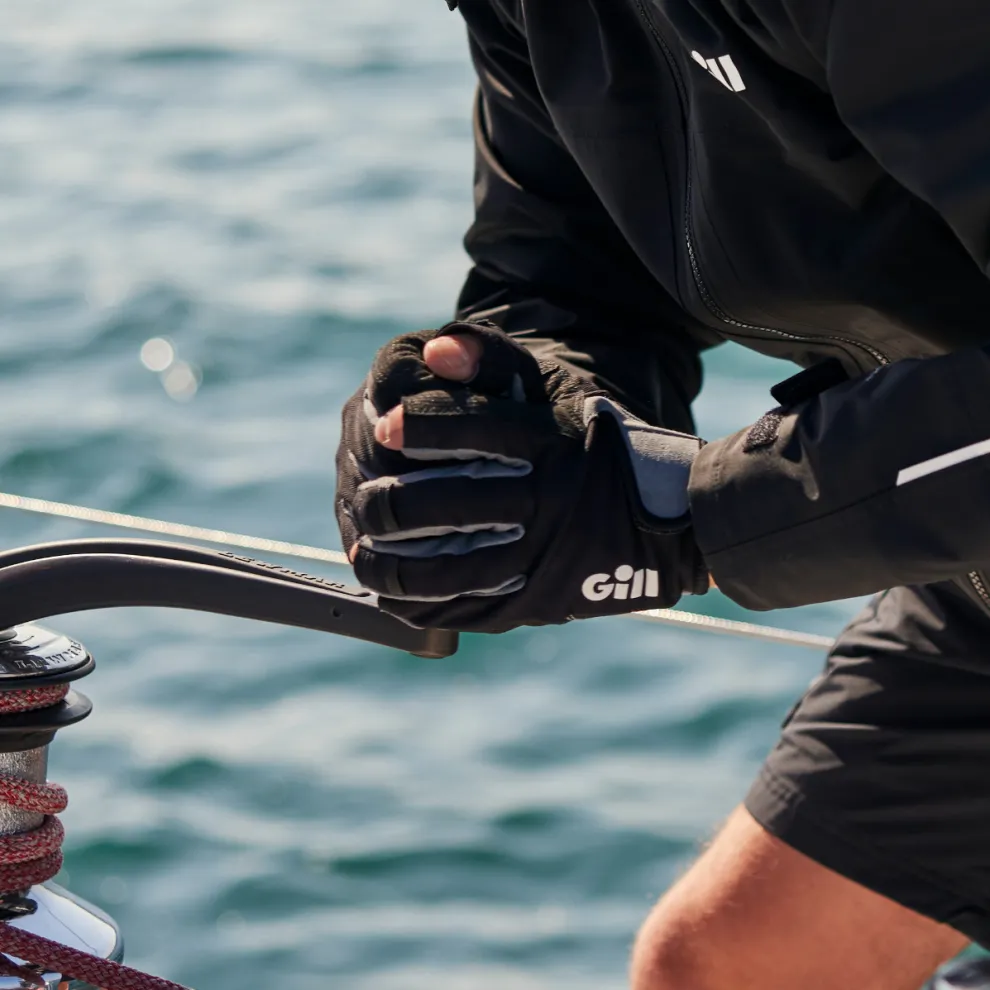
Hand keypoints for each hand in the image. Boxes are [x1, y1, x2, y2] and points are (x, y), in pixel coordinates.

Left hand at [335, 321, 708, 631]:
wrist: (667, 524)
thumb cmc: (596, 446)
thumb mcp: (558, 392)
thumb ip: (493, 359)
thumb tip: (434, 349)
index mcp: (548, 444)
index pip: (463, 428)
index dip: (415, 424)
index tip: (384, 423)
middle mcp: (540, 503)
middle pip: (435, 505)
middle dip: (385, 498)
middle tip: (368, 492)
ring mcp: (534, 560)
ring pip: (432, 568)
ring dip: (384, 553)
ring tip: (365, 539)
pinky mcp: (529, 602)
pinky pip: (450, 606)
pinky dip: (407, 593)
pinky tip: (388, 576)